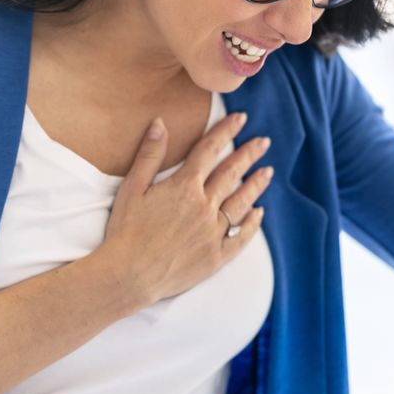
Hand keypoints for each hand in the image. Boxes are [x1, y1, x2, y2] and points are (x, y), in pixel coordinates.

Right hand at [96, 111, 272, 306]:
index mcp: (184, 187)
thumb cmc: (125, 231)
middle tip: (264, 142)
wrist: (129, 275)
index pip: (210, 151)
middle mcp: (204, 206)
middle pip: (231, 174)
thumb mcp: (132, 188)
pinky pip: (240, 237)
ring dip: (255, 185)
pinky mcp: (216, 256)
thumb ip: (149, 154)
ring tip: (268, 172)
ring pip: (241, 203)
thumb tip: (161, 122)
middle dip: (248, 155)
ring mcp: (213, 232)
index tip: (240, 119)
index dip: (226, 132)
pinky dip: (251, 223)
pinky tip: (258, 213)